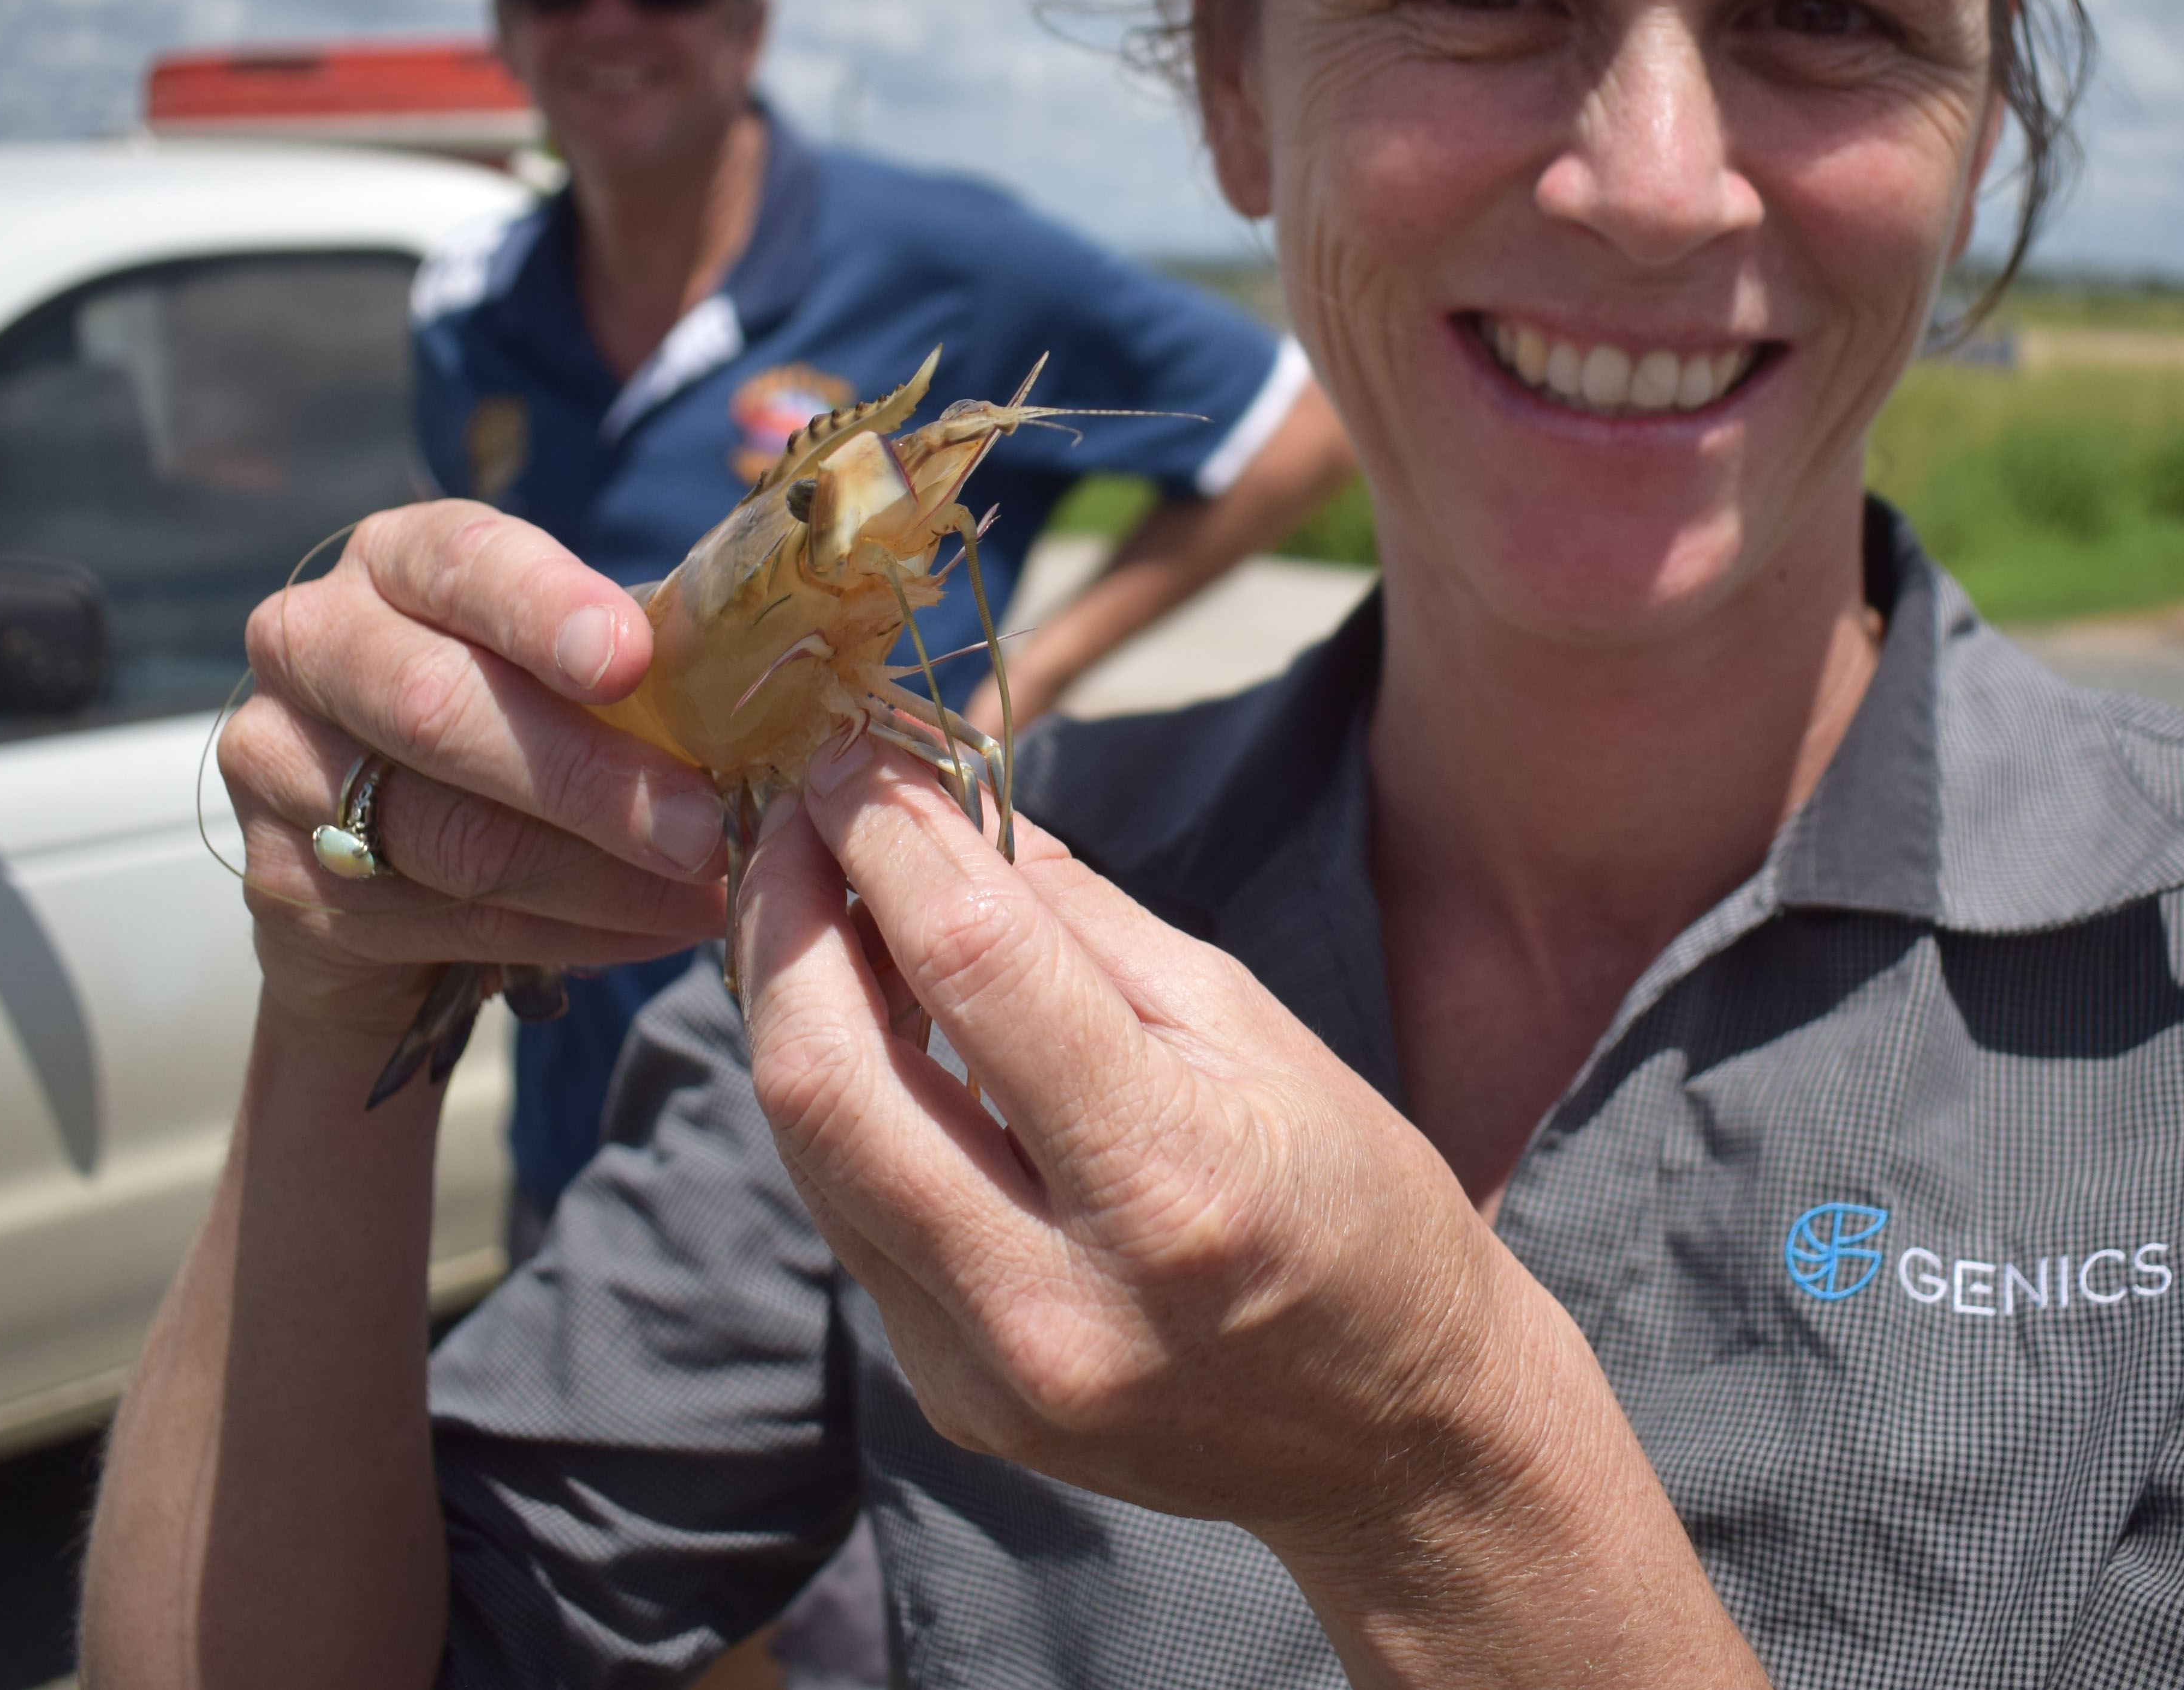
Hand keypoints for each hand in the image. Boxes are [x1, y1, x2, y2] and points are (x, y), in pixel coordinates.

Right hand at [220, 502, 732, 1064]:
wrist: (380, 859)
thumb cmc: (509, 727)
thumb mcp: (554, 667)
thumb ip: (623, 659)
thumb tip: (762, 684)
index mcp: (396, 560)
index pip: (463, 562)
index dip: (545, 609)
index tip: (629, 659)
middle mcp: (311, 641)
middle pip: (439, 710)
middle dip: (586, 778)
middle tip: (698, 828)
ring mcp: (278, 764)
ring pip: (449, 836)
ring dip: (598, 878)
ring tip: (703, 894)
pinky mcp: (282, 882)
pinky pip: (446, 920)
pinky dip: (569, 932)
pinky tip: (649, 932)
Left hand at [730, 736, 1550, 1551]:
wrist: (1397, 1435)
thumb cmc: (1353, 1202)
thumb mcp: (1251, 1028)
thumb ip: (1083, 924)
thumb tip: (947, 803)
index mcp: (1167, 1179)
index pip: (972, 963)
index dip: (887, 831)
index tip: (846, 748)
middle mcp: (1056, 1296)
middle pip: (831, 1074)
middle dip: (786, 916)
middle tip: (790, 815)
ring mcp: (988, 1370)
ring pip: (809, 1148)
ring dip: (789, 1002)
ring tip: (810, 900)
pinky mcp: (953, 1402)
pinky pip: (849, 1218)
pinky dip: (841, 1102)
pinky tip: (862, 1026)